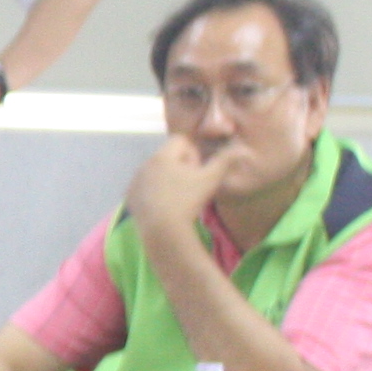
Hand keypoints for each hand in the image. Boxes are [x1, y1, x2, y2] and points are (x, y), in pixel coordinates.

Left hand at [123, 133, 230, 251]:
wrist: (163, 230)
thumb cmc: (189, 200)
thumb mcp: (211, 179)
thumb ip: (225, 160)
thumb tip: (242, 149)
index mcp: (163, 155)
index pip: (180, 141)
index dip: (193, 154)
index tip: (197, 171)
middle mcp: (145, 163)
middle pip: (168, 156)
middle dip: (180, 167)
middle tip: (189, 187)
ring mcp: (135, 180)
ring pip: (156, 172)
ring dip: (167, 179)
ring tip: (177, 199)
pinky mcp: (130, 196)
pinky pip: (145, 187)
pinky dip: (154, 193)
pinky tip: (163, 206)